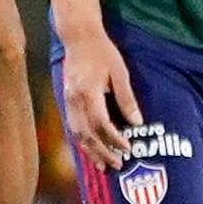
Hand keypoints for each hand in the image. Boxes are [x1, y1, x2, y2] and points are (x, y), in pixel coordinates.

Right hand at [56, 29, 143, 171]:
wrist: (79, 38)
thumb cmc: (103, 53)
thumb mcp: (120, 72)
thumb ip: (126, 99)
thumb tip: (137, 122)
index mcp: (89, 92)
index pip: (100, 124)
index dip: (114, 139)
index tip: (128, 149)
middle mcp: (74, 100)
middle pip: (86, 134)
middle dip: (101, 152)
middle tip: (117, 165)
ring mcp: (67, 101)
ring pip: (76, 133)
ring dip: (89, 151)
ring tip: (102, 165)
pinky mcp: (66, 100)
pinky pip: (72, 127)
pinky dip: (81, 141)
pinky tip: (90, 149)